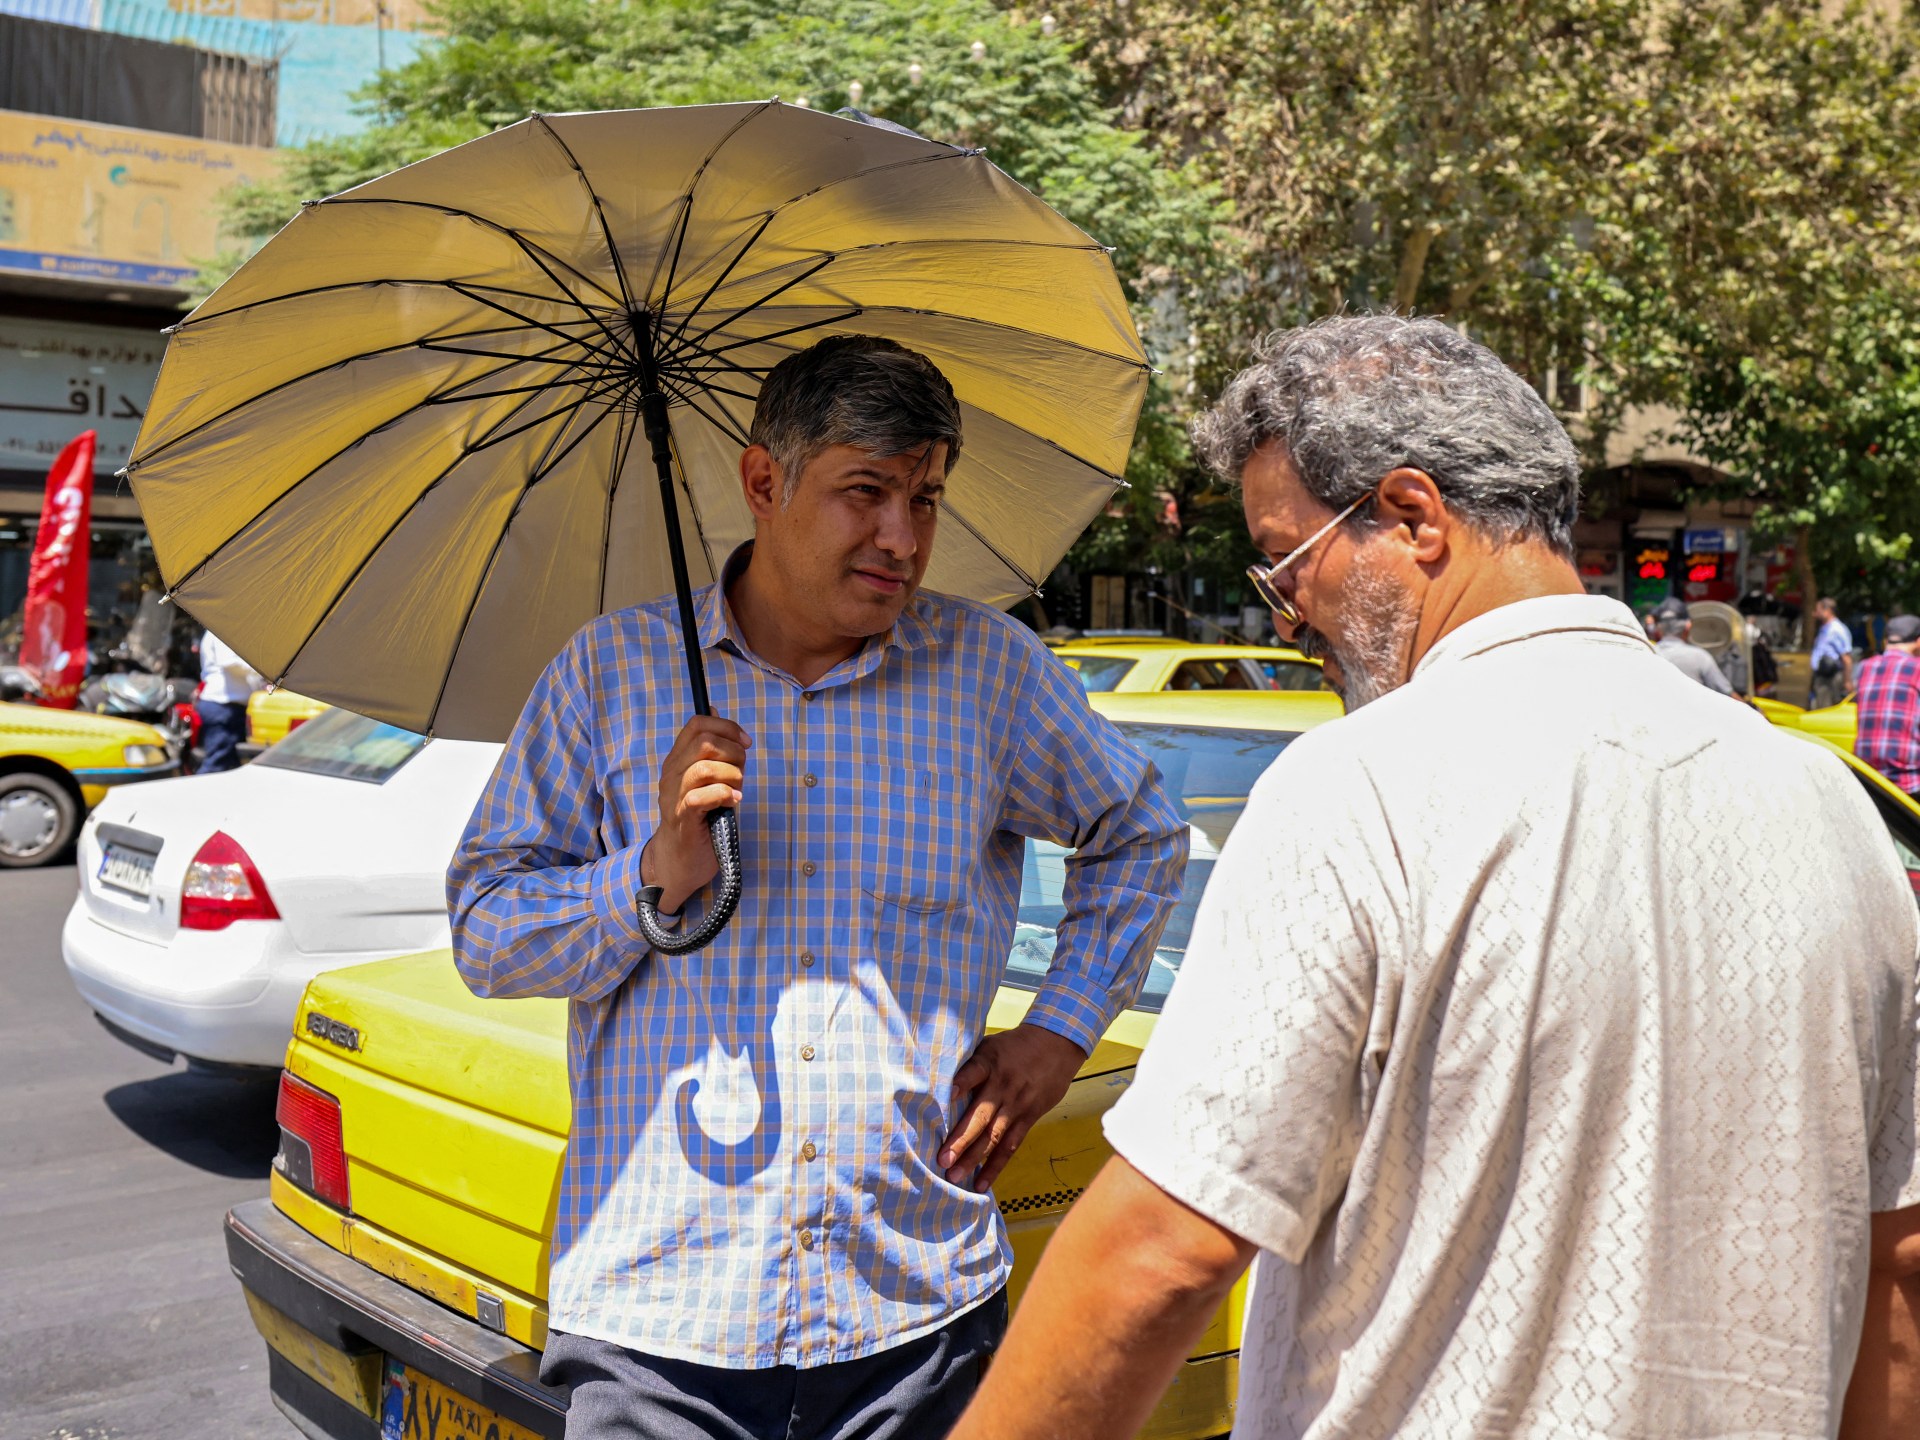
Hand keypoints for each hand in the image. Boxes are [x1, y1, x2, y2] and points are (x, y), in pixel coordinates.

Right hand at [640, 715, 749, 913]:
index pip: (698, 724)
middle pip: (705, 742)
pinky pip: (701, 796)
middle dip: (734, 753)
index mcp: (678, 759)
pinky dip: (724, 795)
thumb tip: (714, 711)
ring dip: (731, 776)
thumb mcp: (704, 777)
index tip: (745, 744)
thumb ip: (710, 749)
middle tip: (740, 773)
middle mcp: (672, 773)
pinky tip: (733, 802)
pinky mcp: (682, 818)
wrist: (679, 859)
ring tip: (736, 791)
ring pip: (704, 768)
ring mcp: (674, 796)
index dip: (727, 727)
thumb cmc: (699, 817)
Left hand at [940, 1023, 1087, 1191]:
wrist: (1055, 1045)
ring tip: (955, 1176)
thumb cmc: (1014, 1046)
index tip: (945, 1096)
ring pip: (994, 1135)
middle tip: (942, 1160)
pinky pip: (1010, 1146)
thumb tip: (937, 1084)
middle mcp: (1003, 1087)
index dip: (960, 1083)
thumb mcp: (989, 1045)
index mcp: (990, 1063)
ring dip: (974, 1158)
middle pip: (981, 1115)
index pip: (973, 1072)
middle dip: (961, 1139)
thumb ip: (968, 1065)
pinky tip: (981, 1183)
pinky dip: (995, 1166)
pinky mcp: (1028, 1118)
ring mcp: (1017, 1105)